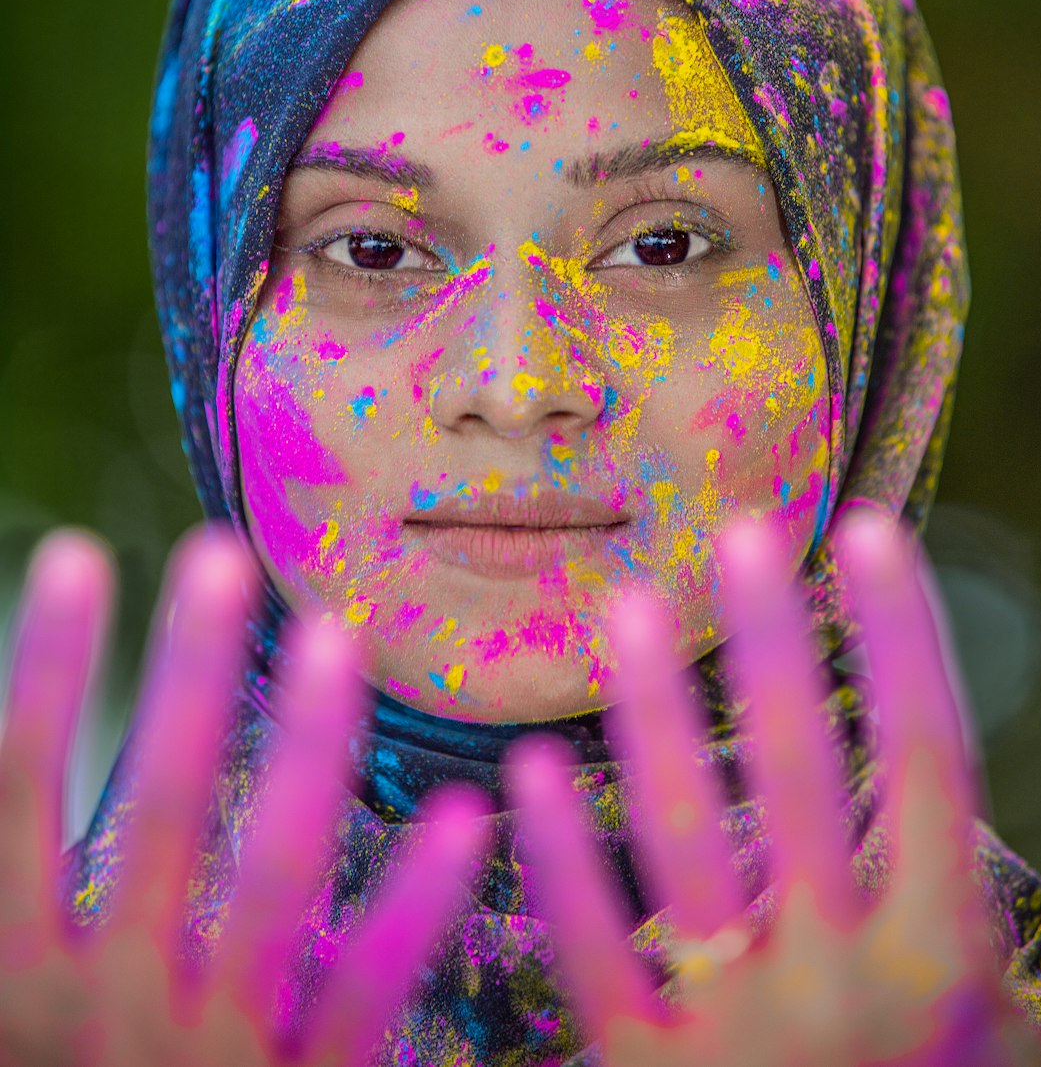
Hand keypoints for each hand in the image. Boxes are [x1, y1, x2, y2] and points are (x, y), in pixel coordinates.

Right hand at [0, 528, 487, 1066]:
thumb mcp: (16, 1012)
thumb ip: (27, 890)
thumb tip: (18, 764)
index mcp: (17, 980)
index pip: (19, 795)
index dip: (51, 673)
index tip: (78, 555)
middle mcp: (107, 1004)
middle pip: (154, 808)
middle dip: (189, 677)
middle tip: (223, 552)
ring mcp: (207, 1051)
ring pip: (263, 877)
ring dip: (300, 749)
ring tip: (337, 634)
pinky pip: (360, 993)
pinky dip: (411, 904)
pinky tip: (466, 816)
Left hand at [509, 512, 1040, 1066]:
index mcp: (943, 963)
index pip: (926, 758)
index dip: (900, 637)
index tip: (871, 532)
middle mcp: (840, 978)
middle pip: (798, 768)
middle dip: (771, 636)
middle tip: (741, 526)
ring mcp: (734, 1028)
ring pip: (683, 835)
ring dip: (650, 710)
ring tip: (625, 603)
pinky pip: (590, 949)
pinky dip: (559, 857)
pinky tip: (521, 772)